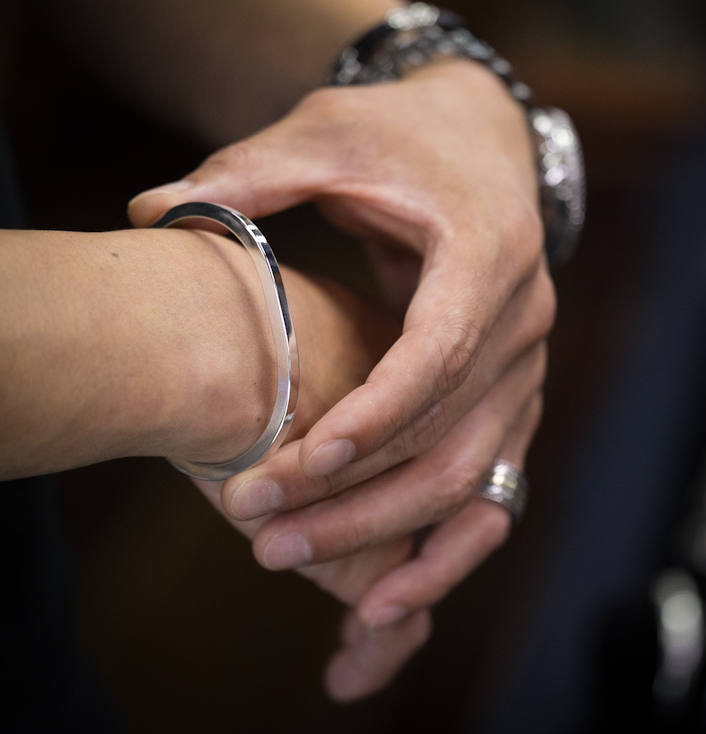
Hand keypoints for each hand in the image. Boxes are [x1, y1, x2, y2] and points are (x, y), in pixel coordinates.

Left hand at [129, 56, 553, 528]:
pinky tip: (384, 598)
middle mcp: (524, 321)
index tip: (297, 463)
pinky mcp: (513, 397)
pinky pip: (489, 488)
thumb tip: (149, 207)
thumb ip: (251, 173)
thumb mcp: (331, 134)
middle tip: (260, 532)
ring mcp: (526, 366)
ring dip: (386, 532)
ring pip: (471, 478)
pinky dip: (441, 546)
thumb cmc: (403, 137)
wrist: (478, 146)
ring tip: (294, 561)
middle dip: (356, 495)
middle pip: (449, 436)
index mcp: (488, 253)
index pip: (438, 354)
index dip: (373, 416)